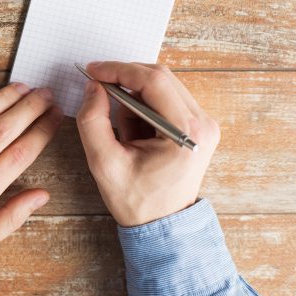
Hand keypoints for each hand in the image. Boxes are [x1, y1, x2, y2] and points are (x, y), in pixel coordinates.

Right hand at [76, 62, 220, 226]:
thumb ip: (92, 120)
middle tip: (97, 91)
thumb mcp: (104, 163)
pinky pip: (166, 99)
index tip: (93, 71)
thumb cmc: (137, 201)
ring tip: (122, 130)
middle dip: (124, 80)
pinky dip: (143, 105)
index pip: (153, 81)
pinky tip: (134, 130)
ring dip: (134, 96)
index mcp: (186, 132)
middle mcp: (202, 124)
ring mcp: (204, 124)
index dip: (119, 70)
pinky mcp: (197, 126)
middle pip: (160, 78)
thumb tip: (94, 87)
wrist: (162, 226)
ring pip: (162, 86)